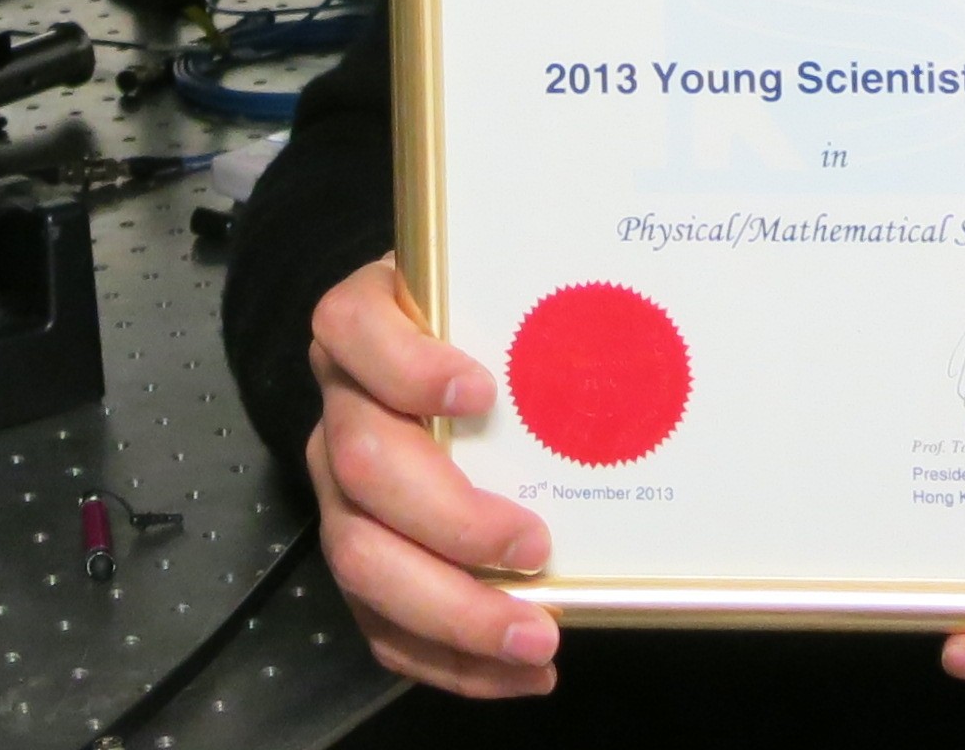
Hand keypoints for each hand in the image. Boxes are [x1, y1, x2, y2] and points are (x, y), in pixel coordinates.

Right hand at [303, 257, 563, 698]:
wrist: (437, 356)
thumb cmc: (481, 321)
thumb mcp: (497, 291)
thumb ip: (533, 304)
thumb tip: (627, 328)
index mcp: (361, 326)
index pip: (353, 330)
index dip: (409, 368)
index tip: (482, 395)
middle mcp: (340, 407)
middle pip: (363, 466)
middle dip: (451, 521)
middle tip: (537, 547)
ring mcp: (338, 489)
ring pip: (360, 558)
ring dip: (452, 611)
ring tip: (535, 638)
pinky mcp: (359, 553)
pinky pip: (380, 622)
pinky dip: (450, 659)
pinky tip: (517, 672)